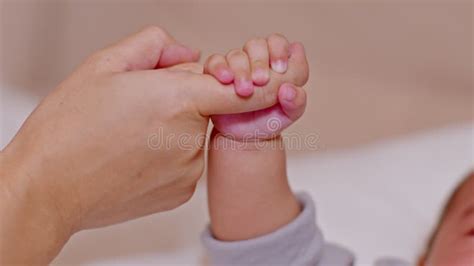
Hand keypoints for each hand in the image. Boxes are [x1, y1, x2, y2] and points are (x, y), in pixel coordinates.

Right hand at [0, 26, 284, 263]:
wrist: (49, 188)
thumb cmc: (69, 129)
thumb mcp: (103, 66)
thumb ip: (153, 46)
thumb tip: (187, 52)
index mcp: (177, 100)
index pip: (240, 89)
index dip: (251, 82)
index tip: (261, 81)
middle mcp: (190, 138)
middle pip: (203, 105)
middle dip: (179, 98)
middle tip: (136, 105)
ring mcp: (188, 170)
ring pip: (191, 134)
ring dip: (170, 128)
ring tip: (128, 135)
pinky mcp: (181, 193)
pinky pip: (184, 162)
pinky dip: (166, 156)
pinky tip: (133, 157)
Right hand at [204, 34, 308, 139]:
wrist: (242, 137)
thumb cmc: (268, 120)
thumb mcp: (288, 115)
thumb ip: (296, 102)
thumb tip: (288, 89)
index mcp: (276, 62)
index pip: (278, 43)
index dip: (280, 51)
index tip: (280, 69)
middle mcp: (255, 59)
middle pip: (256, 44)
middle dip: (260, 61)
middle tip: (262, 81)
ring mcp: (235, 65)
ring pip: (236, 55)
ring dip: (241, 70)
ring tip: (245, 91)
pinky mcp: (216, 73)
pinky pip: (214, 62)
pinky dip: (220, 68)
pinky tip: (226, 79)